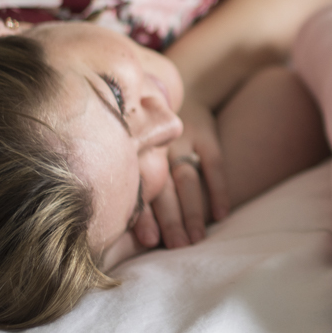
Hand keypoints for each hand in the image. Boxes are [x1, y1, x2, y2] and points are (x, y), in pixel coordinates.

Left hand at [138, 98, 229, 247]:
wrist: (179, 85)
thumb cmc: (150, 128)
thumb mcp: (134, 141)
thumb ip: (128, 172)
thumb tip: (111, 218)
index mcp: (135, 153)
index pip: (139, 188)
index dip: (143, 215)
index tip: (149, 242)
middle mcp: (156, 147)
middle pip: (162, 188)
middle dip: (169, 220)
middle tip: (176, 247)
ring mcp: (182, 139)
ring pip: (185, 179)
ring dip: (192, 210)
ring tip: (196, 239)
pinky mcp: (205, 133)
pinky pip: (214, 163)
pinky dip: (218, 189)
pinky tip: (220, 214)